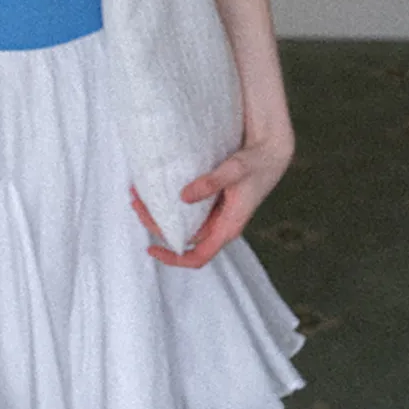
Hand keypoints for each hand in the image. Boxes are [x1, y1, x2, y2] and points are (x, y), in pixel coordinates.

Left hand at [130, 136, 293, 268]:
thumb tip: (183, 197)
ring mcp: (215, 211)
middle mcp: (219, 223)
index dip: (173, 258)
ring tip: (138, 191)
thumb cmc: (258, 163)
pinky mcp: (213, 197)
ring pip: (182, 219)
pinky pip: (187, 205)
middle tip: (135, 201)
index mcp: (228, 227)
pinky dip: (169, 198)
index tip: (150, 249)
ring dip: (159, 209)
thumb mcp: (235, 170)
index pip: (198, 256)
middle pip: (182, 235)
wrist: (272, 150)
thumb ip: (212, 182)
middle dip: (155, 223)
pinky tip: (156, 185)